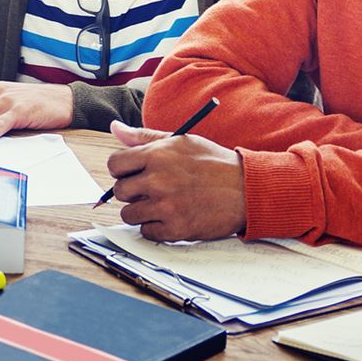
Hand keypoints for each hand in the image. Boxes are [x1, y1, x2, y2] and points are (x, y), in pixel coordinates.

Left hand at [104, 122, 246, 240]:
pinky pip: (146, 232)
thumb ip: (144, 137)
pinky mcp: (176, 229)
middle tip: (150, 190)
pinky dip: (155, 228)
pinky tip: (171, 217)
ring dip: (141, 212)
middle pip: (120, 191)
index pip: (115, 164)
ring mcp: (166, 206)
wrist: (247, 189)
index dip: (122, 170)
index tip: (133, 173)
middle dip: (132, 192)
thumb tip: (116, 128)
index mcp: (157, 155)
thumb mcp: (181, 141)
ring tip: (161, 204)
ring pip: (129, 214)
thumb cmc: (214, 163)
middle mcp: (158, 180)